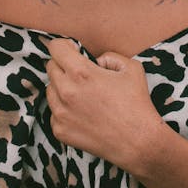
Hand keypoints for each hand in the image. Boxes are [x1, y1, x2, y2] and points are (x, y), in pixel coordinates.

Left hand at [45, 38, 163, 171]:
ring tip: (83, 94)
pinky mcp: (60, 131)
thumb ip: (110, 56)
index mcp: (81, 72)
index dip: (65, 46)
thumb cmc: (136, 104)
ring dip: (61, 87)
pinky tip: (82, 112)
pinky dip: (64, 109)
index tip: (73, 50)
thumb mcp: (131, 68)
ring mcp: (61, 113)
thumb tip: (96, 60)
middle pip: (51, 68)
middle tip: (81, 73)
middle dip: (64, 65)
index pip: (56, 48)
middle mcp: (66, 91)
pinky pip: (54, 112)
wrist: (138, 142)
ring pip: (50, 90)